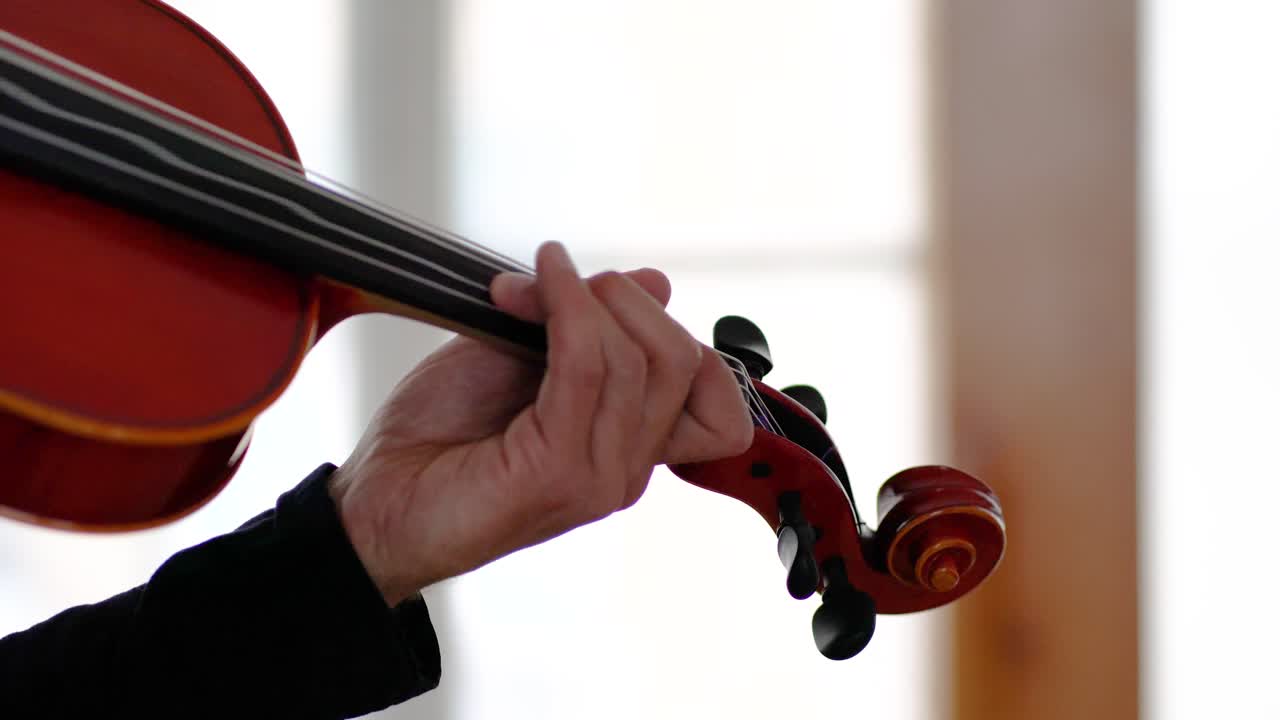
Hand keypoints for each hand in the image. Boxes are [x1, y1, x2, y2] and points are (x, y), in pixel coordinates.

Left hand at [328, 242, 753, 604]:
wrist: (374, 504)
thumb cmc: (439, 440)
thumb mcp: (522, 359)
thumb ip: (588, 326)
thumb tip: (654, 282)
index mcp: (628, 448)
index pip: (714, 391)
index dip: (667, 325)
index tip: (598, 293)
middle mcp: (626, 469)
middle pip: (680, 358)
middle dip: (619, 297)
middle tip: (552, 280)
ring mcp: (598, 477)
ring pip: (637, 359)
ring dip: (580, 299)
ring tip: (525, 286)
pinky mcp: (557, 474)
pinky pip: (584, 371)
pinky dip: (560, 313)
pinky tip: (523, 291)